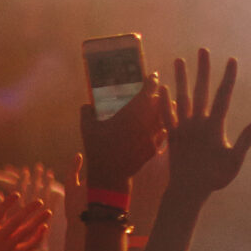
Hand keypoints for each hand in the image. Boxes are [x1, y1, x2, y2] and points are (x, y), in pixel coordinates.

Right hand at [0, 191, 51, 250]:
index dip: (7, 203)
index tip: (16, 195)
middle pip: (17, 220)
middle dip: (29, 210)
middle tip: (39, 201)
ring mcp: (8, 247)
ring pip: (26, 232)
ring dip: (38, 221)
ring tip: (48, 212)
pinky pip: (29, 246)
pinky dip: (38, 237)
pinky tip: (44, 228)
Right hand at [80, 75, 165, 190]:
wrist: (110, 174)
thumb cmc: (97, 149)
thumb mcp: (87, 128)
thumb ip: (87, 112)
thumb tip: (87, 104)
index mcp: (130, 114)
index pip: (147, 92)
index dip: (151, 81)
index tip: (152, 76)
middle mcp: (145, 123)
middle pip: (159, 103)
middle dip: (158, 95)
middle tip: (156, 90)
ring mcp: (152, 136)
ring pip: (164, 117)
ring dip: (164, 109)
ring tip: (162, 104)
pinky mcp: (154, 147)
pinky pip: (163, 132)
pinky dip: (163, 126)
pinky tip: (160, 124)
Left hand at [160, 49, 250, 201]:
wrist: (187, 191)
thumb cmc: (214, 177)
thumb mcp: (235, 160)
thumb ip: (247, 139)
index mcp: (214, 126)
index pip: (223, 96)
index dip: (228, 77)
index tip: (231, 60)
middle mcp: (196, 123)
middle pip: (201, 91)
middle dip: (203, 70)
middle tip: (202, 50)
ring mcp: (182, 127)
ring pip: (181, 97)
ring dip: (180, 78)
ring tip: (178, 60)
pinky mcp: (171, 135)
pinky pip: (166, 114)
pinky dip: (164, 101)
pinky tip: (163, 88)